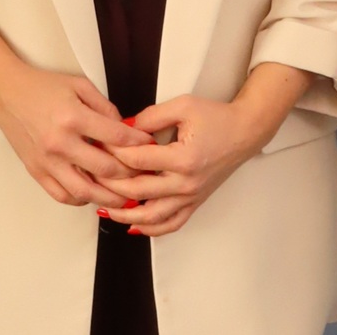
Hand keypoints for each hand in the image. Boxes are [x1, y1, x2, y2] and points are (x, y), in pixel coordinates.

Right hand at [0, 62, 152, 209]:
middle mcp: (60, 143)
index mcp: (73, 117)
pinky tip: (93, 194)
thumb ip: (105, 107)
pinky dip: (82, 199)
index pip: (116, 137)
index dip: (139, 143)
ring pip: (85, 192)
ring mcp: (47, 161)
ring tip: (125, 196)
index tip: (150, 146)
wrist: (7, 94)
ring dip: (109, 197)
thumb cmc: (42, 87)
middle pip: (105, 170)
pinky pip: (63, 196)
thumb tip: (125, 129)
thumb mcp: (79, 86)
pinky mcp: (37, 172)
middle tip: (143, 174)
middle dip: (130, 174)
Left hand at [100, 64, 309, 236]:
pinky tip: (134, 227)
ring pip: (153, 217)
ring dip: (126, 215)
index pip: (138, 161)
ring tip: (104, 208)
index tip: (98, 147)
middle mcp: (186, 183)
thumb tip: (123, 128)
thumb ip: (150, 116)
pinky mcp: (195, 202)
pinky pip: (172, 223)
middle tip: (91, 176)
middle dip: (111, 185)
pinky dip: (152, 229)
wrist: (244, 132)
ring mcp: (191, 196)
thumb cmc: (216, 117)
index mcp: (183, 159)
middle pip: (139, 192)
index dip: (114, 154)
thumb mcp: (183, 106)